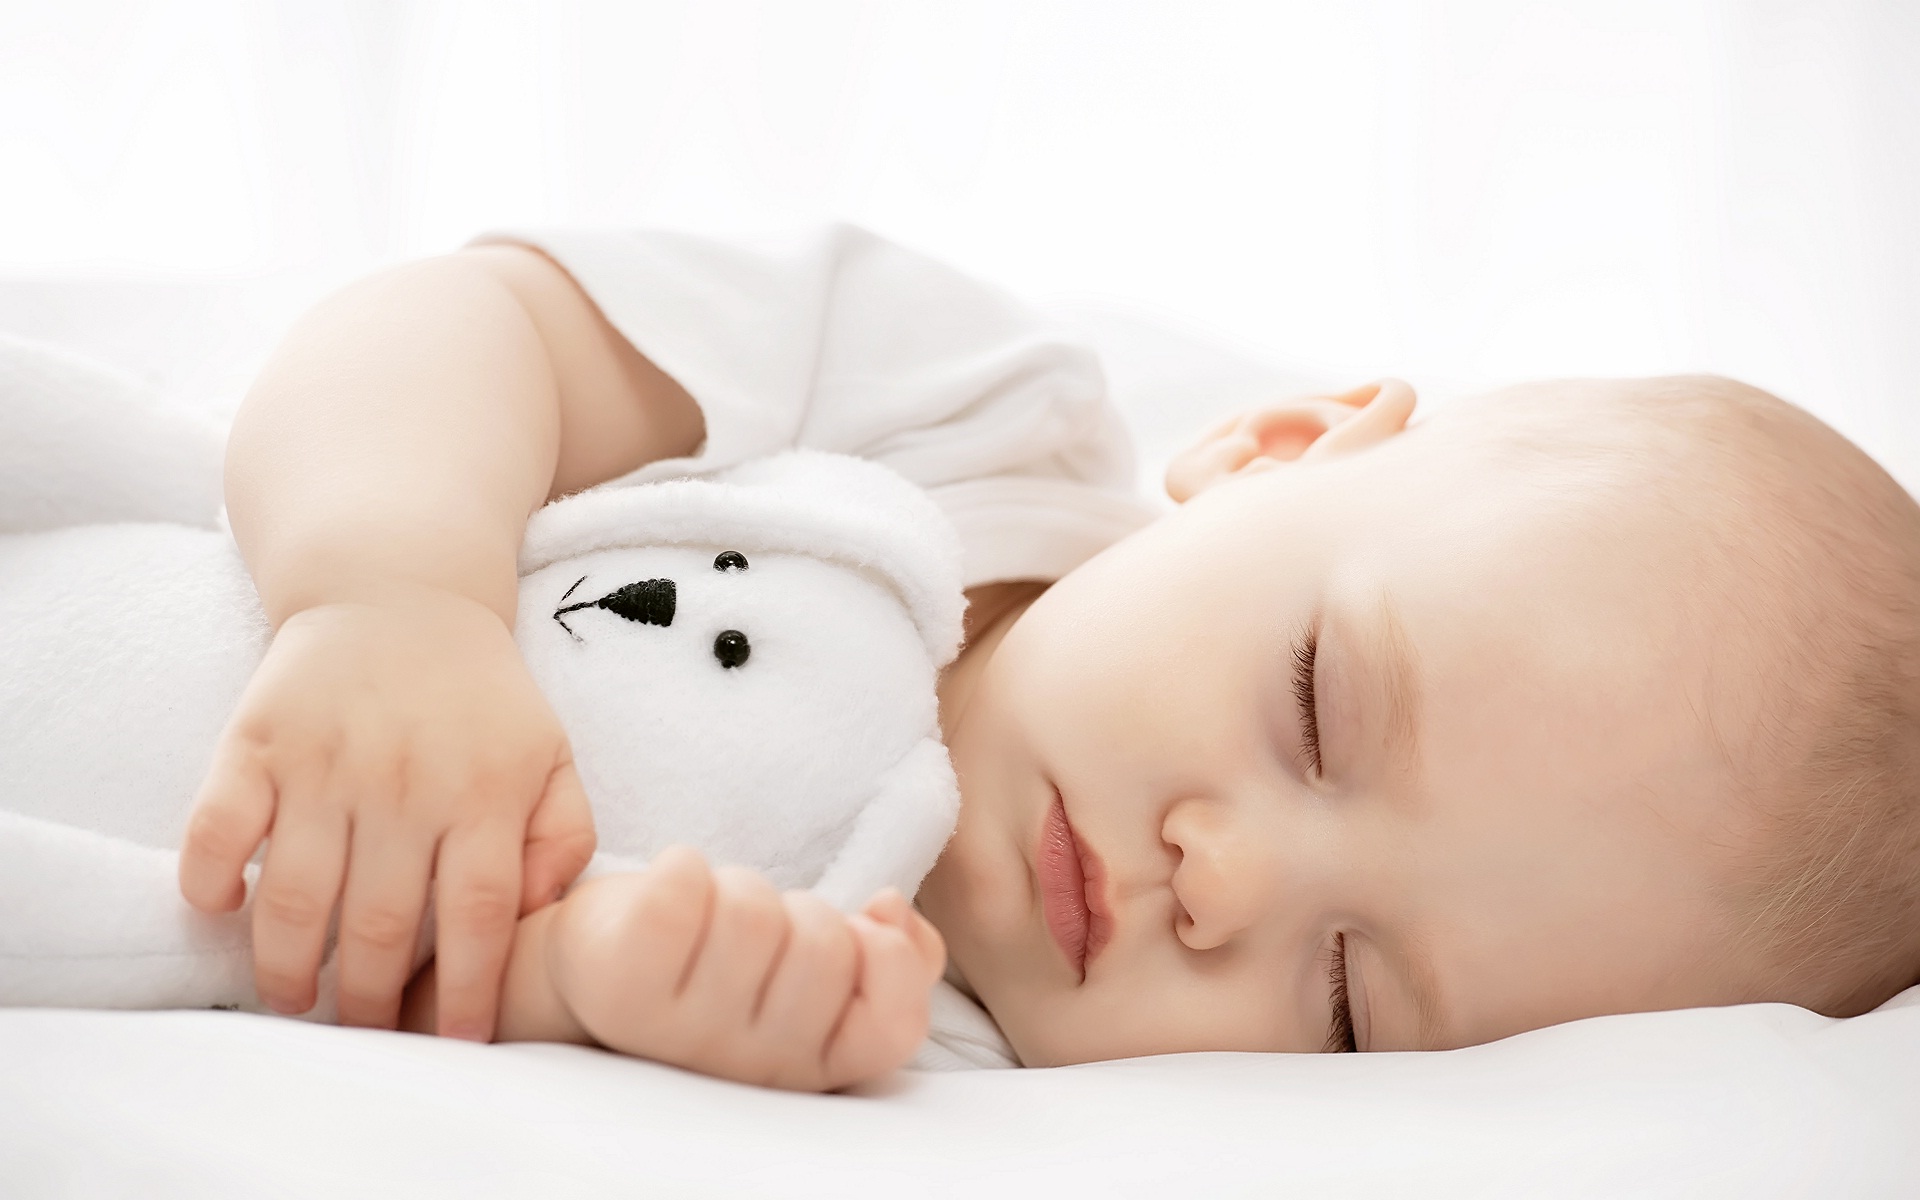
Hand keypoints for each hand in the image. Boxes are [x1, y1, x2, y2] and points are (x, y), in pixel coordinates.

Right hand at [179, 588, 596, 1038]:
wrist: (401, 589)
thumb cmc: (480, 696)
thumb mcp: (551, 754)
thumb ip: (564, 836)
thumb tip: (539, 913)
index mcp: (486, 790)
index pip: (479, 914)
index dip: (465, 991)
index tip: (454, 1044)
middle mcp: (406, 781)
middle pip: (380, 923)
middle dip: (368, 1003)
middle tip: (361, 1036)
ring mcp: (327, 760)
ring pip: (294, 895)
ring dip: (284, 967)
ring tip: (292, 999)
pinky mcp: (258, 737)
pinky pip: (216, 826)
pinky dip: (209, 879)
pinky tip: (223, 910)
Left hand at [550, 848, 945, 1090]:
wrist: (585, 976)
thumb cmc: (717, 962)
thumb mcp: (813, 973)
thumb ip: (892, 957)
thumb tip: (890, 910)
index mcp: (807, 1067)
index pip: (892, 1024)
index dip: (883, 957)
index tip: (851, 929)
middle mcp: (748, 1069)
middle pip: (825, 945)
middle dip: (798, 908)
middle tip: (755, 929)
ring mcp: (682, 1034)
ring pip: (755, 911)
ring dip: (735, 888)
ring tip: (706, 918)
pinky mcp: (619, 985)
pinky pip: (683, 887)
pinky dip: (680, 868)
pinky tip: (667, 893)